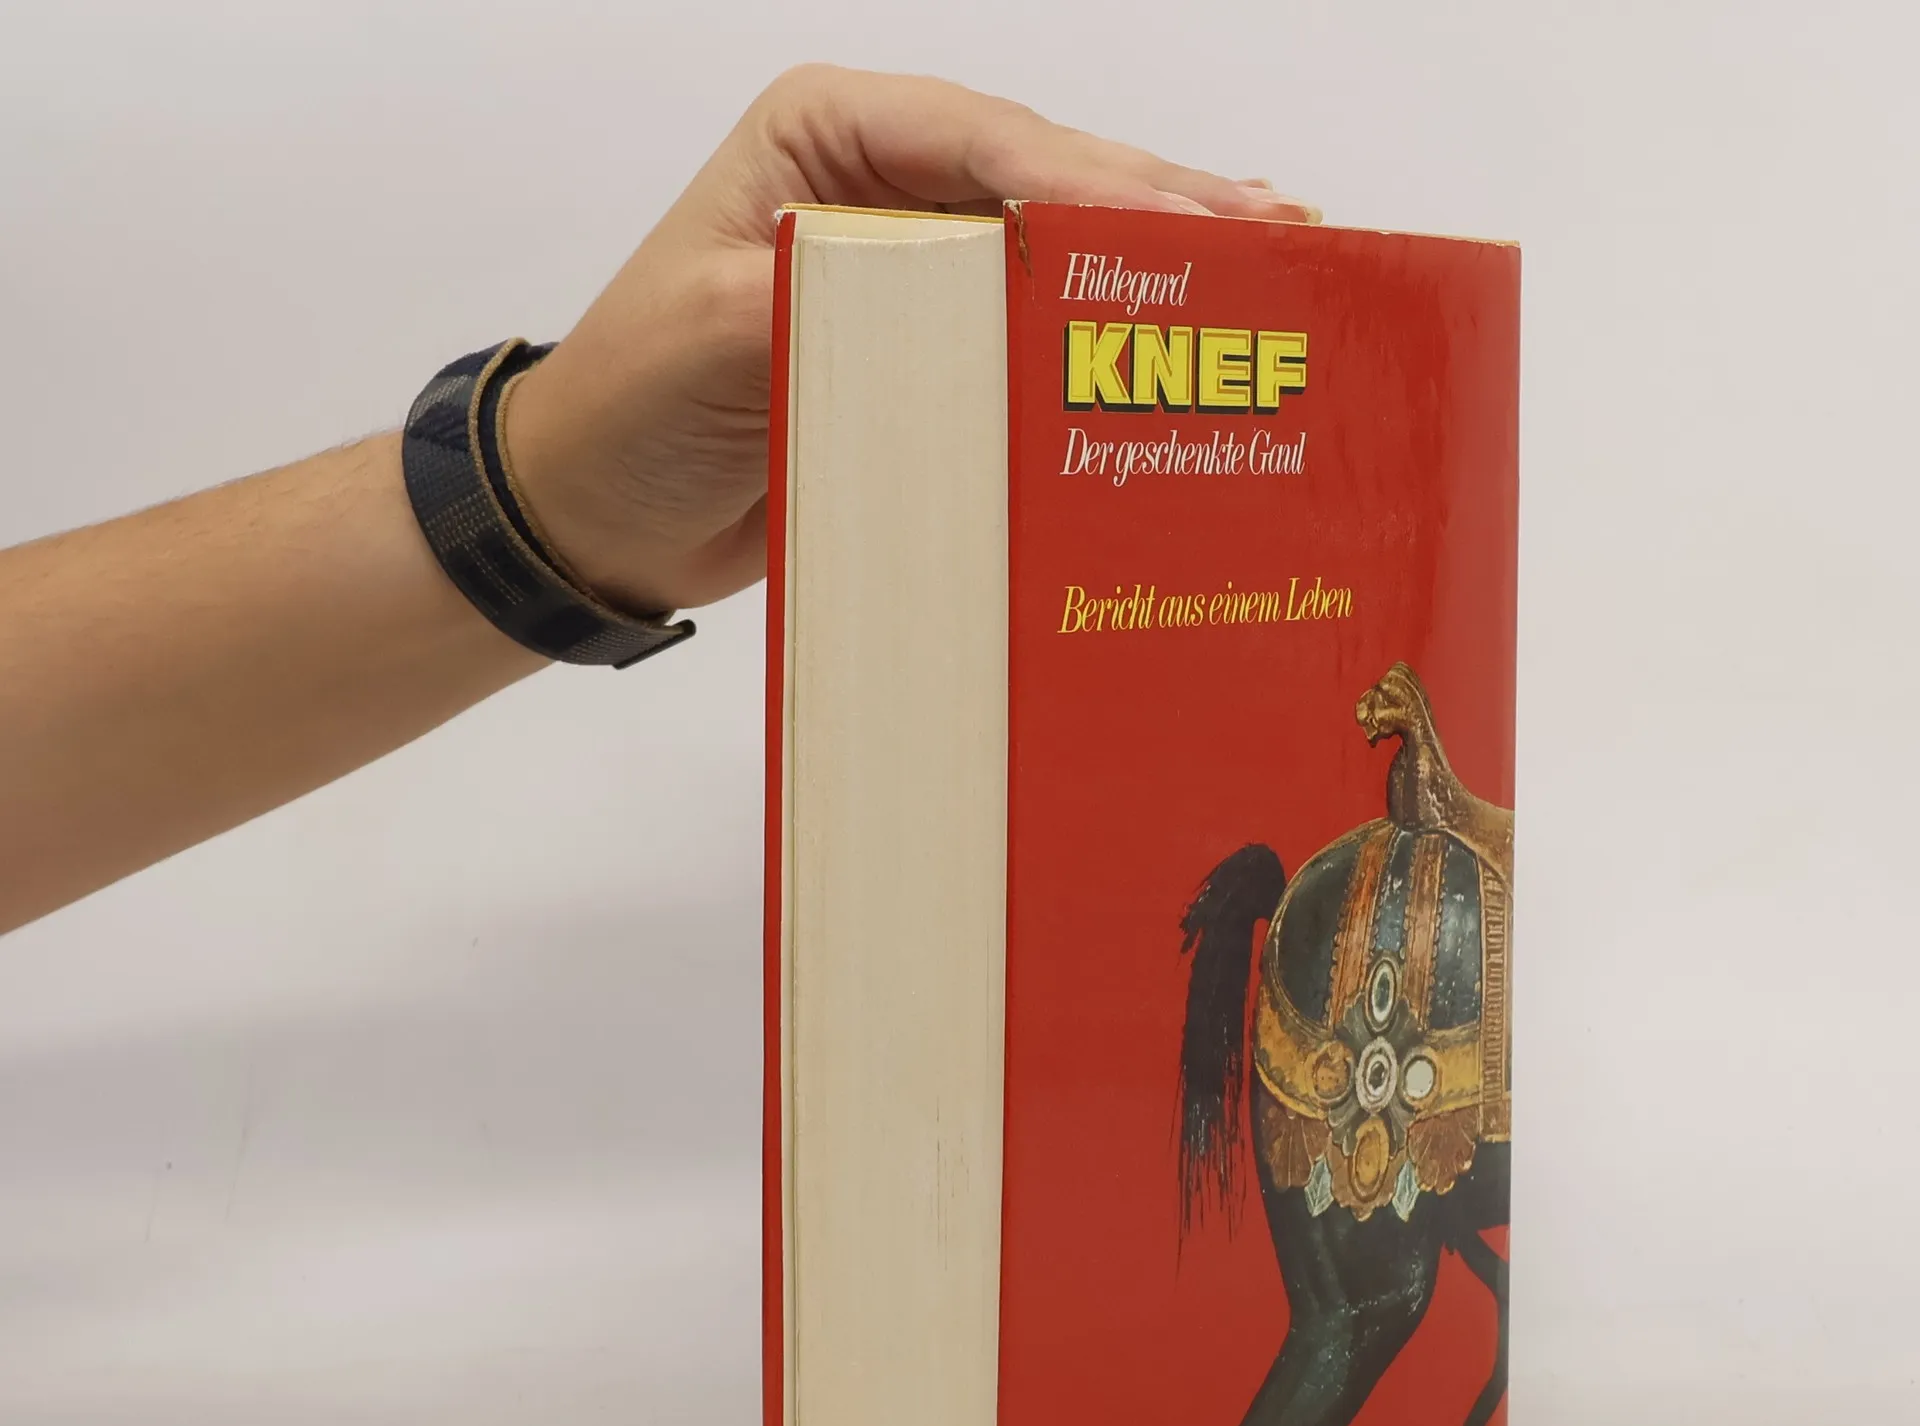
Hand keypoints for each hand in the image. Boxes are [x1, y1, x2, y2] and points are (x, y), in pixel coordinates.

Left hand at [506, 65, 1317, 614]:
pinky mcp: (932, 351)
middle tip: (1282, 237)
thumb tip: (952, 297)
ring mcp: (918, 267)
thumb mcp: (708, 335)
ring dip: (1165, 260)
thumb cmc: (629, 410)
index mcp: (829, 135)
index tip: (1185, 230)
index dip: (1092, 183)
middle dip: (1164, 209)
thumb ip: (823, 299)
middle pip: (1049, 180)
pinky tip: (1187, 334)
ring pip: (1061, 248)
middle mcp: (886, 184)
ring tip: (1283, 262)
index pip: (985, 142)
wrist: (599, 514)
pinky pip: (1036, 331)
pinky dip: (1109, 336)